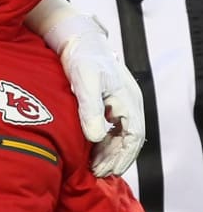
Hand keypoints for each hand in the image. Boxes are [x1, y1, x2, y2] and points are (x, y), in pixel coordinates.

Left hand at [46, 13, 144, 175]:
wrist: (78, 39)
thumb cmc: (82, 58)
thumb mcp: (85, 82)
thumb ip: (90, 109)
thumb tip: (96, 137)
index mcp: (129, 101)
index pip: (133, 137)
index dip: (122, 157)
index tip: (106, 170)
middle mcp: (129, 104)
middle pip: (128, 140)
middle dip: (114, 158)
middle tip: (97, 173)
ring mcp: (121, 103)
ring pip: (121, 135)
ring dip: (109, 151)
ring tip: (94, 166)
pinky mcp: (110, 101)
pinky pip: (114, 127)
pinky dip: (105, 141)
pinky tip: (91, 149)